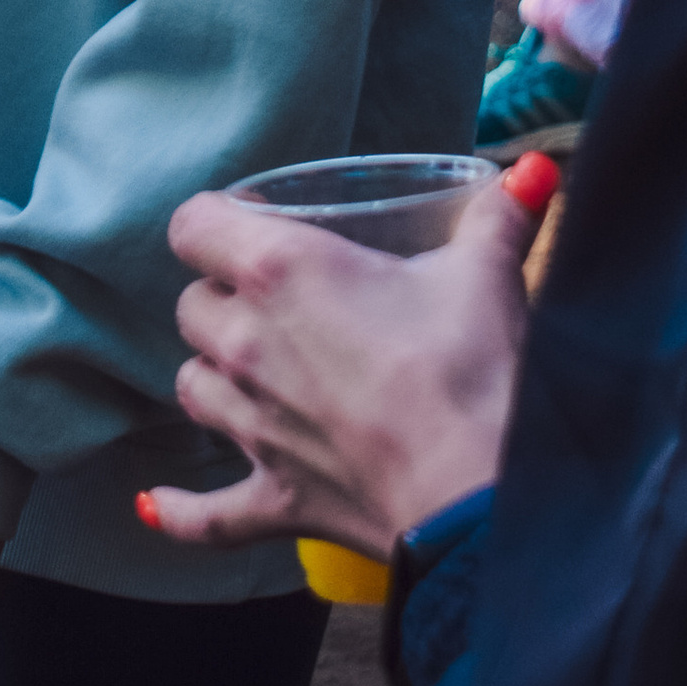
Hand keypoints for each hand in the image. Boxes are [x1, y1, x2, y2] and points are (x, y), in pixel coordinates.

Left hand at [140, 169, 544, 557]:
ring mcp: (254, 428)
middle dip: (222, 296)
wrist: (480, 491)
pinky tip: (152, 505)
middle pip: (192, 306)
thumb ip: (500, 212)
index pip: (193, 224)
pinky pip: (204, 514)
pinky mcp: (274, 500)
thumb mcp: (486, 270)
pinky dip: (177, 510)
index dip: (214, 219)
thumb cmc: (472, 369)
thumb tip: (534, 171)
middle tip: (274, 296)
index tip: (248, 222)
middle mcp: (248, 345)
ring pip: (190, 387)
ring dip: (212, 374)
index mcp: (280, 271)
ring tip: (247, 367)